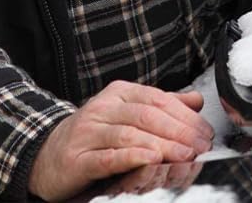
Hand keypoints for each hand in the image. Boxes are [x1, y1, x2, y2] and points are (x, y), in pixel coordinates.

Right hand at [27, 81, 213, 200]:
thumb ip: (162, 106)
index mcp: (119, 93)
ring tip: (184, 154)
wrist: (46, 155)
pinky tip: (150, 158)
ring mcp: (89, 131)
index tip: (205, 131)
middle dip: (179, 130)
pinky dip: (132, 156)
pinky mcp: (78, 158)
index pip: (158, 98)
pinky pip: (108, 156)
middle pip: (147, 114)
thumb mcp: (128, 114)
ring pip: (130, 133)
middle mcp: (104, 107)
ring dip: (162, 144)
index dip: (185, 115)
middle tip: (200, 144)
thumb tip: (196, 101)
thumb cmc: (94, 135)